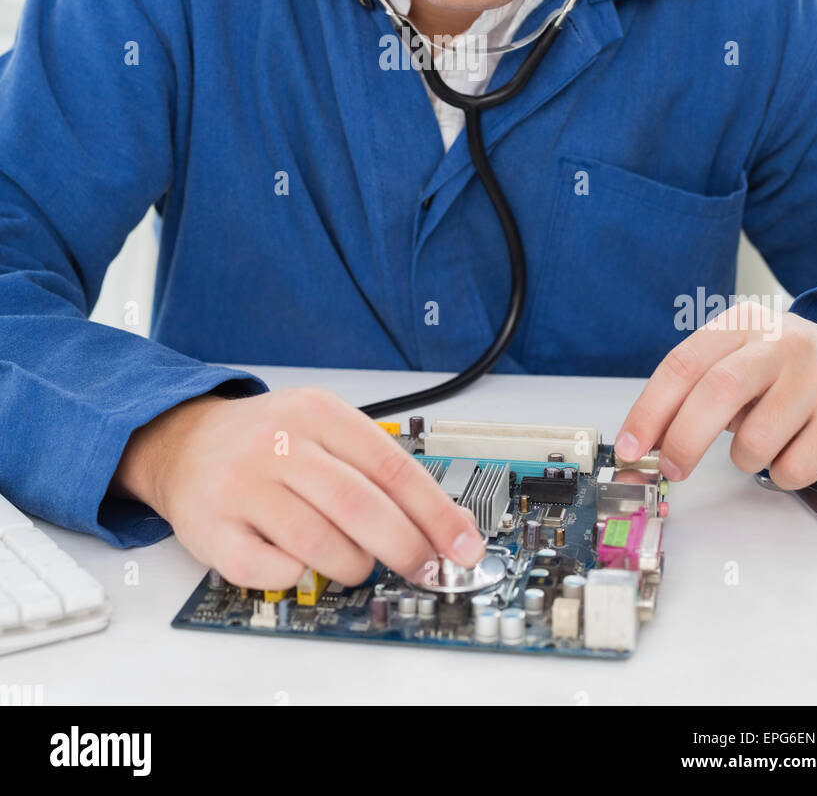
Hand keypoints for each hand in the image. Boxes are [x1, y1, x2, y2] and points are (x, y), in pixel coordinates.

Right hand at [115, 386, 484, 590]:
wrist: (183, 440)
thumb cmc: (267, 439)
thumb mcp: (324, 427)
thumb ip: (377, 466)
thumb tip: (445, 519)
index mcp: (317, 413)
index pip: (392, 467)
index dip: (435, 513)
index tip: (463, 545)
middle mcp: (279, 444)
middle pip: (360, 507)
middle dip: (405, 547)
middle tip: (423, 568)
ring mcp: (243, 486)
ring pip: (319, 543)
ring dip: (353, 565)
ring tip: (356, 563)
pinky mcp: (213, 528)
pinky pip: (270, 569)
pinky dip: (298, 574)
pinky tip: (301, 561)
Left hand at [614, 305, 816, 489]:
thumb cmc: (785, 368)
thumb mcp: (739, 357)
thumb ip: (694, 389)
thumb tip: (647, 439)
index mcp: (743, 322)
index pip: (683, 364)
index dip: (650, 410)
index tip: (630, 447)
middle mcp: (782, 342)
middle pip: (717, 392)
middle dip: (683, 441)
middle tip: (672, 469)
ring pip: (756, 440)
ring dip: (744, 458)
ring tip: (759, 442)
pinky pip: (794, 468)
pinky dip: (781, 473)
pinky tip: (791, 449)